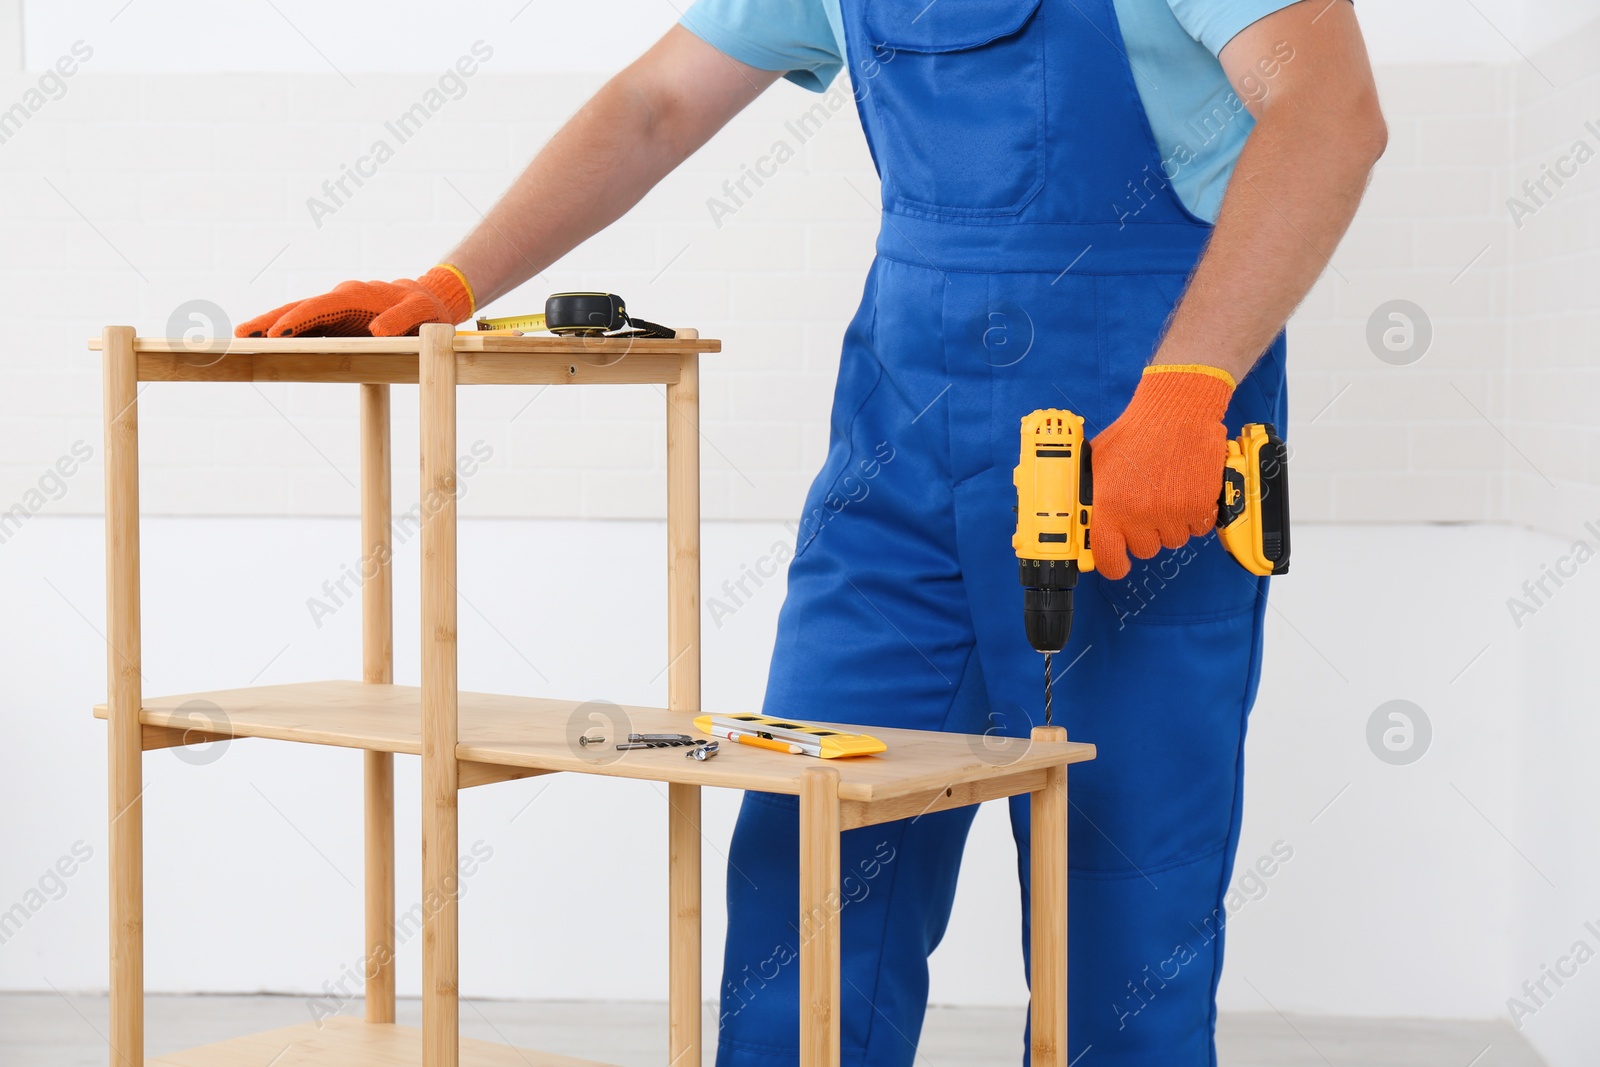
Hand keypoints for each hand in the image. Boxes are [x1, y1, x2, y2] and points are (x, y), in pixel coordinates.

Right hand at [236, 265, 473, 337]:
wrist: (428, 298)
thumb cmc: (425, 308)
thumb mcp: (421, 312)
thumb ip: (402, 319)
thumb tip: (377, 329)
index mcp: (356, 296)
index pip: (320, 308)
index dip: (298, 320)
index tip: (277, 335)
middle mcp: (340, 298)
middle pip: (297, 308)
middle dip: (268, 321)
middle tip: (240, 335)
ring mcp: (335, 308)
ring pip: (296, 315)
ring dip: (269, 326)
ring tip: (243, 340)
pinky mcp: (335, 319)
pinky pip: (306, 325)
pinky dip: (286, 332)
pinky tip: (267, 344)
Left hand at [1089, 365, 1234, 580]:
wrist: (1177, 412)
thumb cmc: (1136, 433)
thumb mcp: (1097, 462)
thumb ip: (1090, 494)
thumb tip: (1082, 519)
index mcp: (1109, 505)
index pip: (1108, 559)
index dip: (1114, 564)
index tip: (1118, 562)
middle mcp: (1139, 514)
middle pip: (1144, 550)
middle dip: (1145, 533)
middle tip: (1147, 505)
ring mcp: (1171, 513)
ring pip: (1172, 540)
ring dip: (1171, 523)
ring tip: (1167, 491)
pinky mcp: (1200, 507)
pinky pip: (1198, 529)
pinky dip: (1195, 515)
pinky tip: (1186, 489)